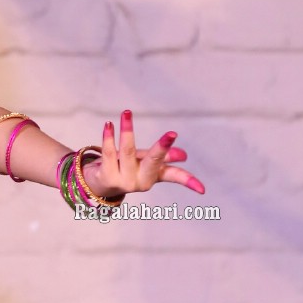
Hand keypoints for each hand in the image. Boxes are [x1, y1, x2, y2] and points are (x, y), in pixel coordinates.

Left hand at [82, 109, 204, 200]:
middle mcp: (140, 182)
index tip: (202, 190)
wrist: (100, 183)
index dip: (188, 181)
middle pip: (153, 161)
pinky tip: (109, 125)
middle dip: (163, 148)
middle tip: (172, 134)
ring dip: (127, 130)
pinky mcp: (106, 176)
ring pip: (127, 151)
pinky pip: (109, 153)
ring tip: (127, 113)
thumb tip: (183, 156)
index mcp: (153, 177)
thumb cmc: (127, 170)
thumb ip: (162, 157)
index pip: (174, 176)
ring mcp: (123, 181)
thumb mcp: (146, 162)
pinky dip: (109, 138)